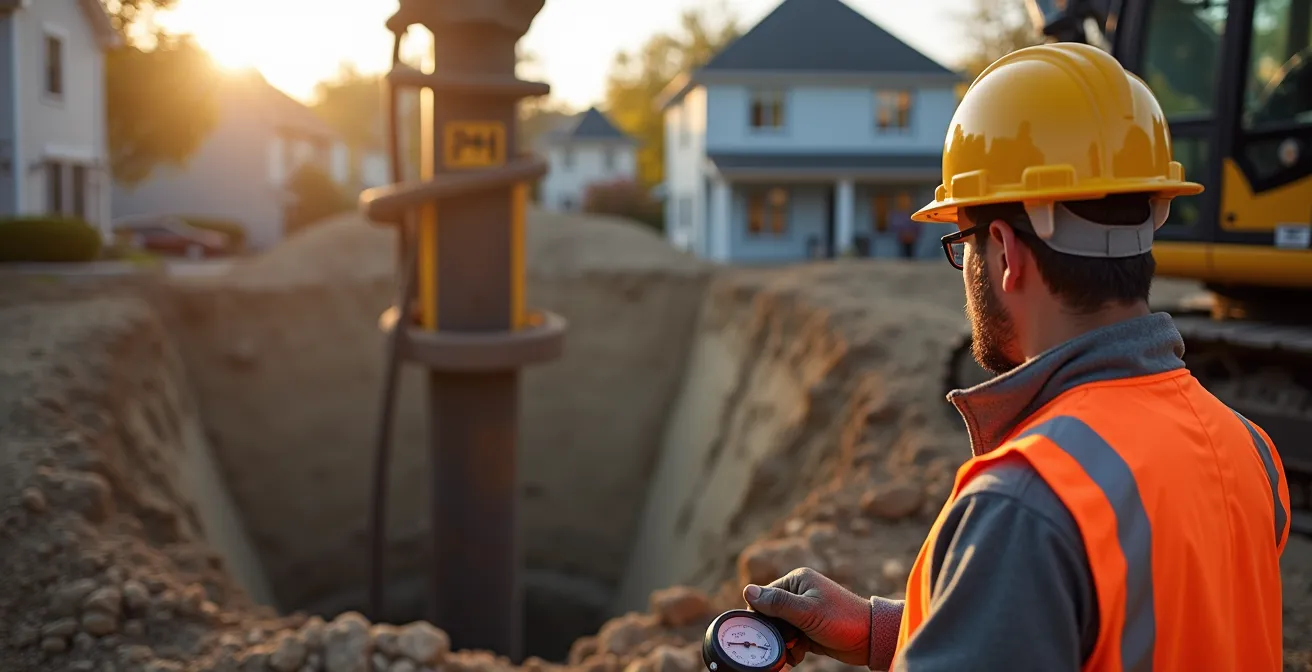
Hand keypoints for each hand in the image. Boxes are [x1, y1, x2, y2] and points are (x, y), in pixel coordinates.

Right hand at [743, 567, 870, 666]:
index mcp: (797, 581)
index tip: (768, 633)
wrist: (870, 638)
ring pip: (780, 629)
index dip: (762, 617)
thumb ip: (777, 602)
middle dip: (775, 633)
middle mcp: (799, 593)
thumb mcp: (807, 611)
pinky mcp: (809, 627)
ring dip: (784, 643)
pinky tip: (800, 655)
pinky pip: (791, 638)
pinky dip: (792, 648)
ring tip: (795, 653)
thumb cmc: (842, 620)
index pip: (764, 596)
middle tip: (786, 645)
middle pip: (771, 615)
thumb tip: (747, 590)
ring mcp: (805, 611)